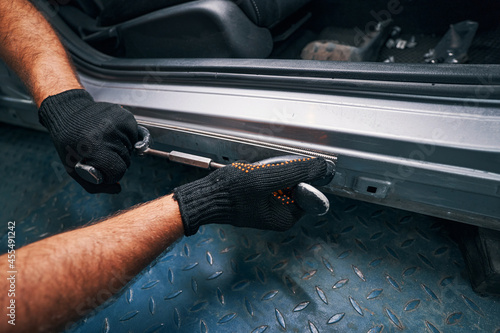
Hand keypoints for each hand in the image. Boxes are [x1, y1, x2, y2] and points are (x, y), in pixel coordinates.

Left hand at [39, 89, 137, 193]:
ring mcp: (118, 122)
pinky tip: (111, 134)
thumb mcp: (73, 168)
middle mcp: (108, 132)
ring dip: (121, 150)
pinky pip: (134, 136)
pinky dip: (126, 139)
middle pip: (126, 161)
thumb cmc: (69, 143)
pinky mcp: (126, 116)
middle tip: (100, 153)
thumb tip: (118, 189)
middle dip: (116, 161)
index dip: (110, 174)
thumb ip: (95, 186)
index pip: (118, 171)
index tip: (101, 168)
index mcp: (93, 147)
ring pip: (131, 149)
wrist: (68, 112)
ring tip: (104, 142)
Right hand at [173, 157, 328, 235]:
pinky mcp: (258, 198)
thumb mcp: (266, 179)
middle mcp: (280, 215)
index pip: (309, 191)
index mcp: (287, 218)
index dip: (301, 175)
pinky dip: (261, 173)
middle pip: (296, 184)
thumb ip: (295, 172)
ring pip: (281, 180)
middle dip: (281, 172)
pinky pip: (268, 180)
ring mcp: (269, 206)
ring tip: (253, 173)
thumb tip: (321, 166)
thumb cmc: (230, 193)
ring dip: (269, 171)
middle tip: (264, 172)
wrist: (203, 197)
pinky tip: (248, 174)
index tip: (284, 169)